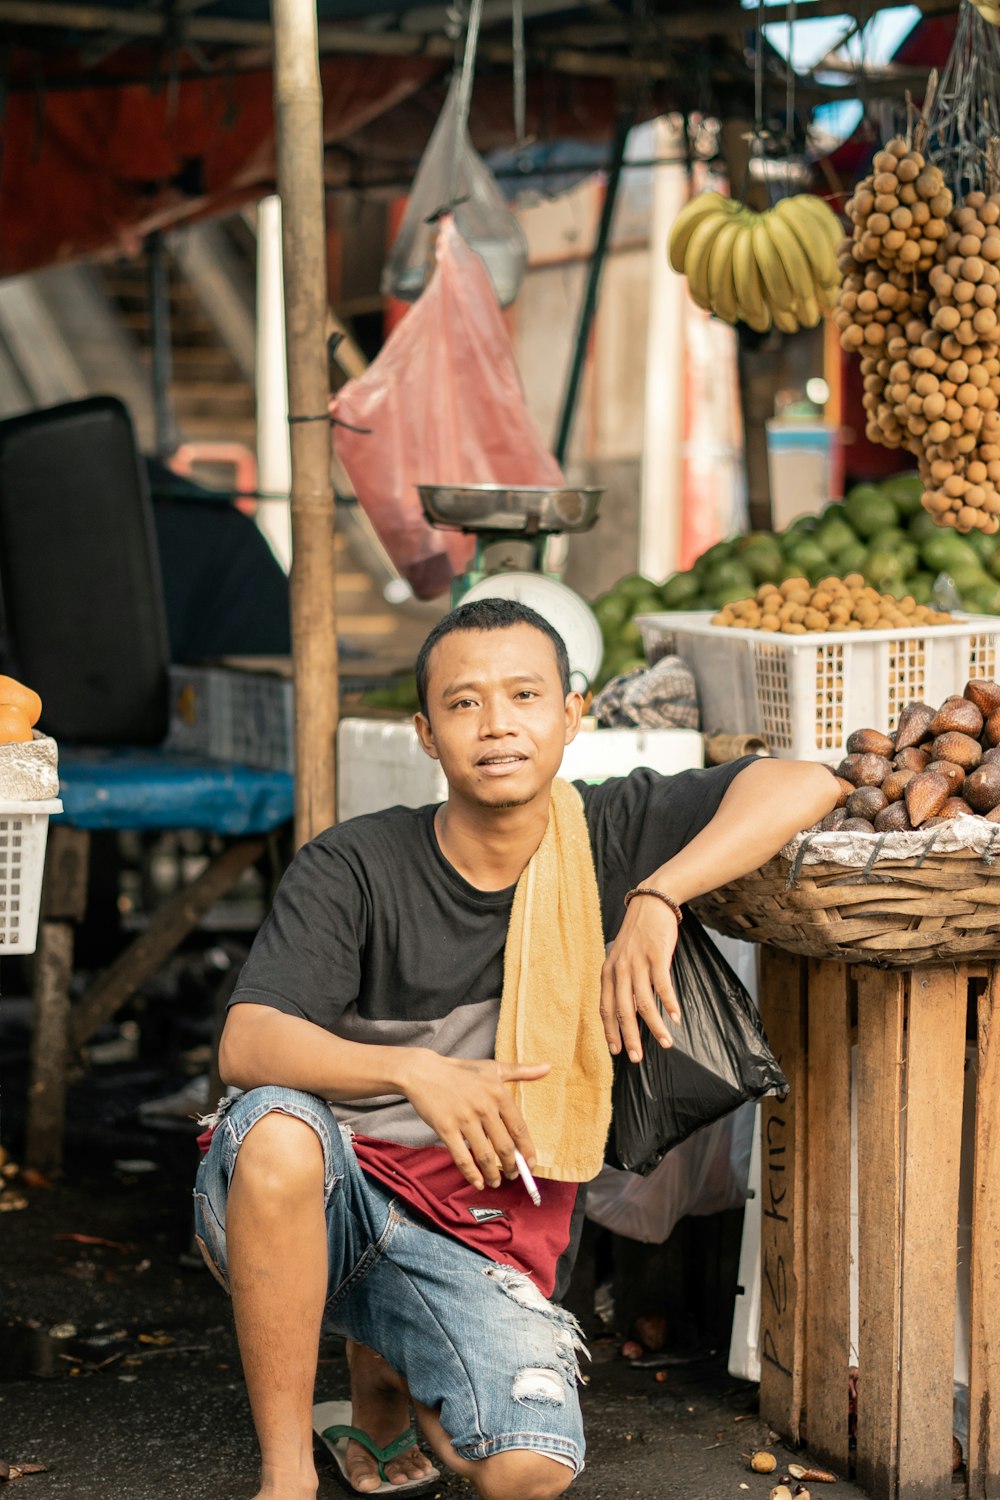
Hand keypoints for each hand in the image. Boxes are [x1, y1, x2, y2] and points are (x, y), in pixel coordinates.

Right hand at [398, 1051, 549, 1190]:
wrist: (424, 1072)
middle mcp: (484, 1107)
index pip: (519, 1129)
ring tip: (496, 1181)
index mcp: (498, 1094)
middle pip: (504, 1146)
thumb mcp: (493, 1067)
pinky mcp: (446, 1129)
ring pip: (485, 1155)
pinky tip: (478, 1183)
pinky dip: (472, 1174)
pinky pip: (462, 1157)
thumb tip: (548, 1068)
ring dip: (493, 1174)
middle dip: (511, 1166)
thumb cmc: (461, 1072)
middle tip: (513, 1175)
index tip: (531, 1163)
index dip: (527, 1150)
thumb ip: (521, 1071)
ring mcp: (464, 1119)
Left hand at [600, 894, 680, 1062]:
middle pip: (623, 1010)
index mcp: (608, 972)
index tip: (616, 1051)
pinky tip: (676, 1018)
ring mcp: (638, 963)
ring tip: (665, 1043)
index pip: (606, 1008)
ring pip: (644, 1002)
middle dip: (630, 1037)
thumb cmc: (637, 935)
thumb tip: (628, 1011)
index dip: (610, 1031)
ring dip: (655, 1026)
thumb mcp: (621, 957)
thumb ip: (622, 982)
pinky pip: (662, 986)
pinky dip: (670, 1003)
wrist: (651, 904)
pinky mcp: (656, 956)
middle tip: (636, 1058)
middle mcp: (620, 970)